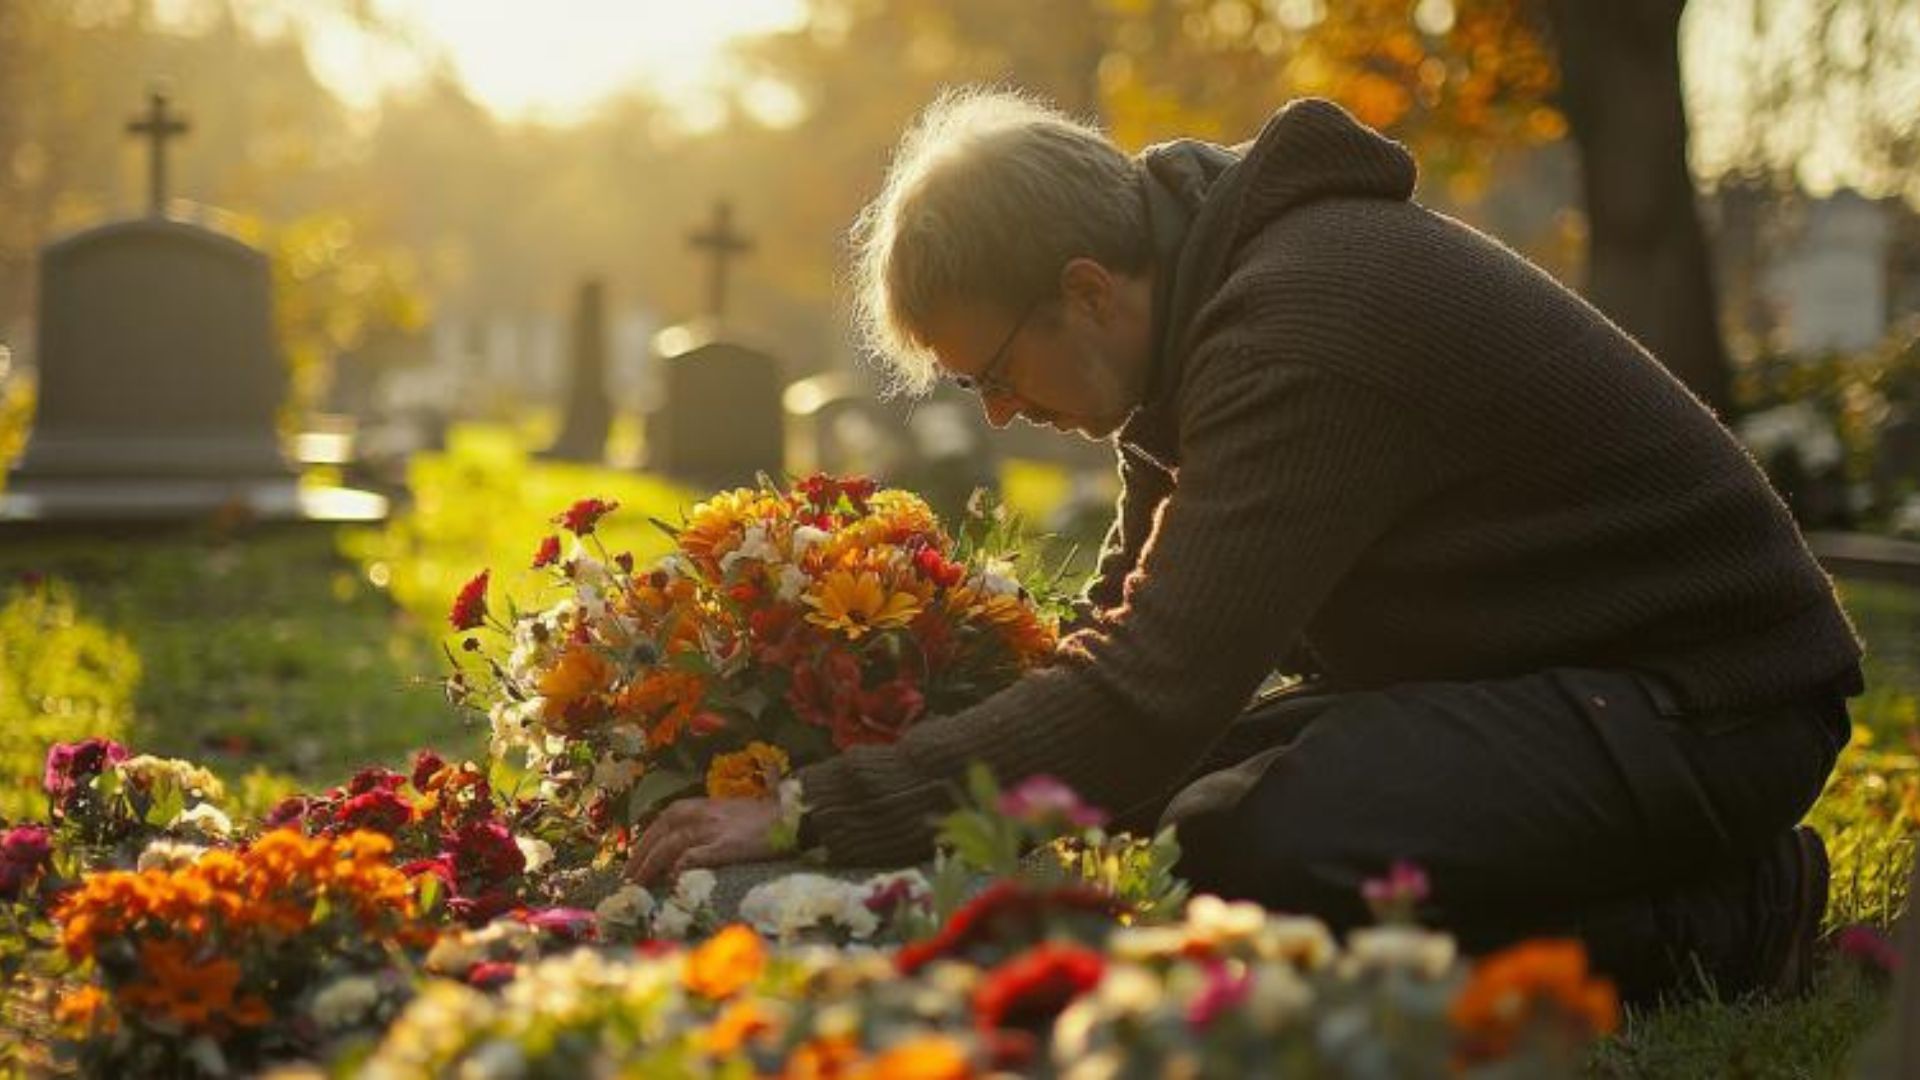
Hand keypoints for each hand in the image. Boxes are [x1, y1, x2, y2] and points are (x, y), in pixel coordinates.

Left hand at [625, 797, 780, 885]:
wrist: (790, 816)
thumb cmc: (761, 819)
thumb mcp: (727, 814)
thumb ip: (704, 825)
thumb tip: (681, 851)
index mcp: (700, 806)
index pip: (662, 821)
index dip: (644, 841)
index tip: (632, 860)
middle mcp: (702, 815)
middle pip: (661, 834)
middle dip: (640, 856)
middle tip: (627, 878)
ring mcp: (713, 830)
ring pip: (671, 846)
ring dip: (650, 865)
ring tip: (638, 885)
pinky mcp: (726, 846)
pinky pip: (695, 855)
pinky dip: (679, 866)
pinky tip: (671, 879)